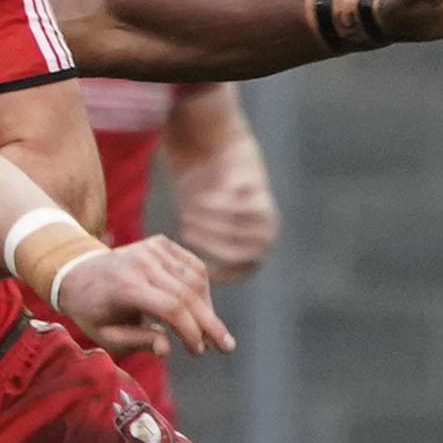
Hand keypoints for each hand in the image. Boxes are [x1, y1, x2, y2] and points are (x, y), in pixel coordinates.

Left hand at [59, 236, 233, 358]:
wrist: (76, 273)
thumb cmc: (92, 311)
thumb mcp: (106, 335)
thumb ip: (137, 341)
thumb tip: (166, 350)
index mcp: (126, 286)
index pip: (171, 308)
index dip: (190, 331)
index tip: (199, 350)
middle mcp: (141, 262)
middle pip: (187, 294)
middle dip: (208, 323)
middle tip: (225, 346)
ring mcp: (151, 249)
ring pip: (194, 278)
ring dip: (207, 307)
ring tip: (211, 332)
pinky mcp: (159, 243)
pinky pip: (191, 264)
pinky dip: (202, 287)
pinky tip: (203, 308)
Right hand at [168, 142, 277, 282]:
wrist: (223, 158)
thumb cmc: (206, 207)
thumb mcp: (205, 236)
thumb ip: (199, 260)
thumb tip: (178, 284)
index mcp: (253, 255)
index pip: (235, 271)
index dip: (211, 268)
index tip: (189, 259)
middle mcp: (264, 237)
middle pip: (234, 249)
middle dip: (206, 242)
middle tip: (184, 230)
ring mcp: (265, 214)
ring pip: (234, 227)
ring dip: (207, 222)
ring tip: (186, 213)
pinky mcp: (258, 190)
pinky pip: (234, 203)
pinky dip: (213, 203)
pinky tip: (199, 198)